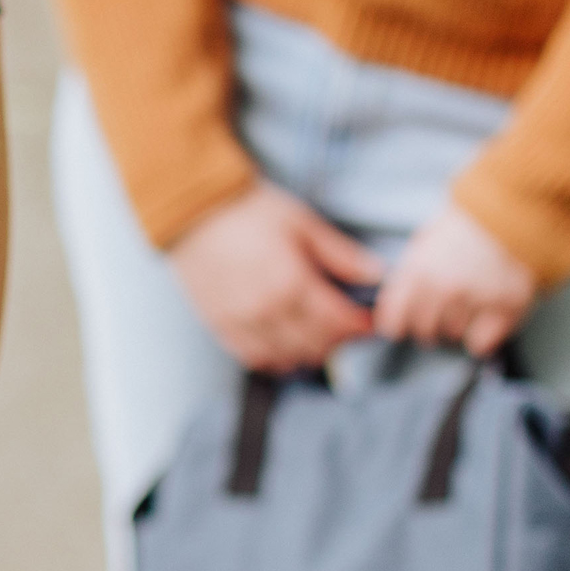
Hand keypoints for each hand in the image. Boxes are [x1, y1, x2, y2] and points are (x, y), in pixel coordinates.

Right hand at [168, 180, 383, 372]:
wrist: (193, 211)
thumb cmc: (249, 211)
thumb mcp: (302, 223)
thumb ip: (340, 254)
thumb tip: (377, 275)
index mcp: (292, 283)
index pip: (337, 322)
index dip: (359, 327)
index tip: (369, 322)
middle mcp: (267, 310)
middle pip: (315, 346)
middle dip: (338, 341)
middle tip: (346, 328)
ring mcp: (241, 322)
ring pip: (286, 358)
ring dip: (308, 353)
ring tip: (317, 338)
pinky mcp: (220, 325)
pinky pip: (254, 358)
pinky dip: (275, 359)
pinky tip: (285, 347)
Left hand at [373, 204, 537, 357]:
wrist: (514, 211)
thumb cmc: (468, 224)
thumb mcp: (425, 241)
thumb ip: (408, 275)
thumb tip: (395, 305)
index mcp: (418, 271)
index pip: (393, 320)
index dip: (397, 326)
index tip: (401, 328)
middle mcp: (443, 288)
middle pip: (424, 331)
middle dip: (428, 327)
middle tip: (438, 315)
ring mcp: (475, 299)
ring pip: (453, 334)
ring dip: (457, 325)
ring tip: (468, 303)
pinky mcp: (505, 306)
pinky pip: (481, 342)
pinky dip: (481, 337)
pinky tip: (485, 319)